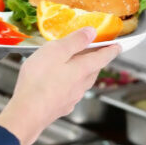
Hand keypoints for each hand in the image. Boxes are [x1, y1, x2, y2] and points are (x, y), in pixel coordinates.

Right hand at [0, 28, 120, 144]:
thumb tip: (92, 32)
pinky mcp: (60, 107)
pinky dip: (70, 85)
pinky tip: (61, 85)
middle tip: (95, 52)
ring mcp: (71, 98)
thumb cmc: (39, 80)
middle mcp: (81, 85)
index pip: (103, 57)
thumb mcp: (56, 51)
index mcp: (82, 69)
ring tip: (77, 67)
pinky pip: (70, 93)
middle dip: (96, 61)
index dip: (111, 50)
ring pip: (83, 83)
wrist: (28, 112)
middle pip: (94, 70)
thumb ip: (75, 41)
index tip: (117, 46)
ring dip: (83, 74)